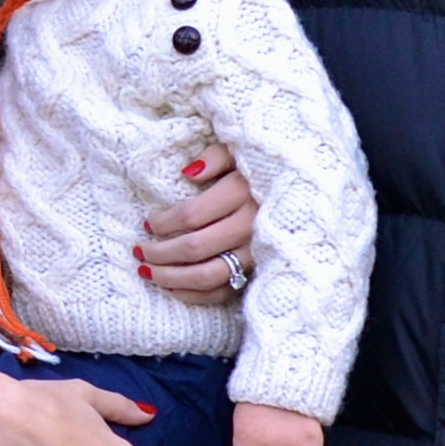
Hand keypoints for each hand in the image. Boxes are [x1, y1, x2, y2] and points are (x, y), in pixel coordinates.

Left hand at [138, 142, 257, 306]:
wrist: (306, 191)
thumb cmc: (260, 168)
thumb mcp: (240, 151)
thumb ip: (214, 157)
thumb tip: (187, 172)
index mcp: (244, 192)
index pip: (192, 215)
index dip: (164, 222)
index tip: (149, 222)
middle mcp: (252, 225)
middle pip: (194, 247)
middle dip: (159, 252)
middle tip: (138, 249)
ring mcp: (257, 252)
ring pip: (207, 275)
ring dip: (170, 277)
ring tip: (146, 271)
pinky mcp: (259, 271)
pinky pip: (223, 292)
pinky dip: (193, 294)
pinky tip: (172, 288)